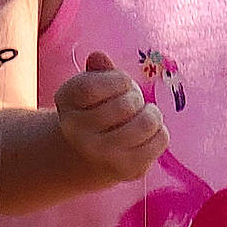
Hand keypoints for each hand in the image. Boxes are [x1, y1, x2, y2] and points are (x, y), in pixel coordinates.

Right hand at [55, 50, 168, 182]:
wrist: (88, 156)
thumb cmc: (96, 110)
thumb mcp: (93, 86)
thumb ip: (98, 70)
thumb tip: (98, 57)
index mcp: (66, 102)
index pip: (92, 86)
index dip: (118, 80)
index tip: (122, 83)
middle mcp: (77, 132)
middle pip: (126, 104)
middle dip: (136, 97)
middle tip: (132, 103)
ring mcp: (101, 154)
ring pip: (147, 122)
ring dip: (151, 114)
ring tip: (142, 116)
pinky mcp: (126, 169)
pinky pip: (160, 140)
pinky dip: (160, 132)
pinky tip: (148, 134)